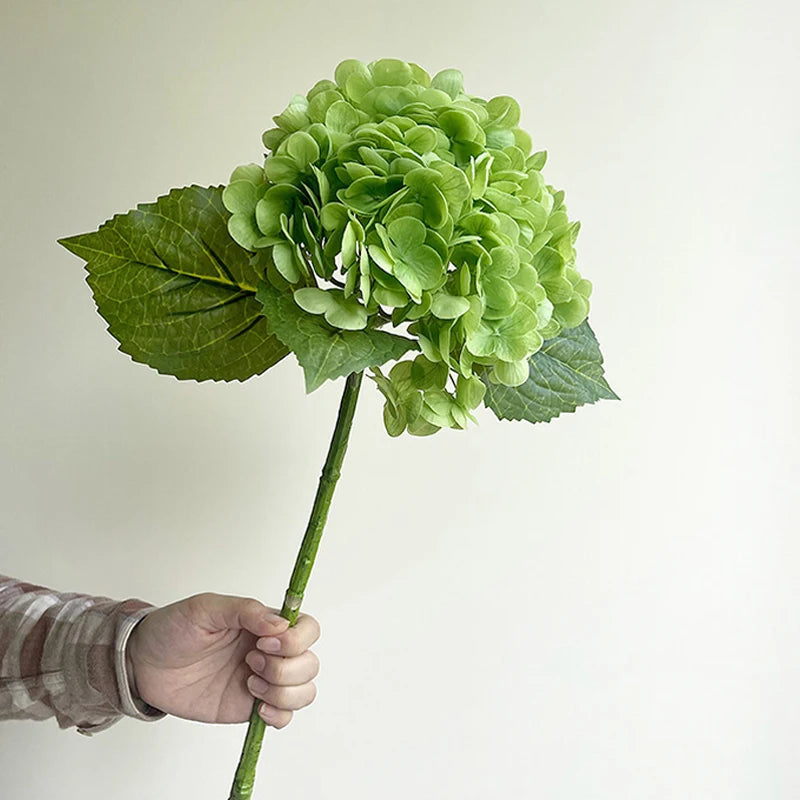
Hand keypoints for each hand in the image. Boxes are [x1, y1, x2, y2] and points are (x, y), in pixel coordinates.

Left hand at [126, 592, 319, 728]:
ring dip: (284, 691)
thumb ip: (244, 610)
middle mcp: (270, 652)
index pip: (306, 628)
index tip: (265, 643)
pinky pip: (285, 716)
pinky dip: (280, 715)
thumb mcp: (205, 608)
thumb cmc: (172, 629)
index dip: (296, 639)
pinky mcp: (250, 707)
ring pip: (304, 691)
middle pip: (310, 662)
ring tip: (249, 684)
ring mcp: (263, 681)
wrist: (142, 665)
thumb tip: (280, 623)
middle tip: (250, 663)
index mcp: (264, 624)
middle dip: (286, 668)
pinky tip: (257, 707)